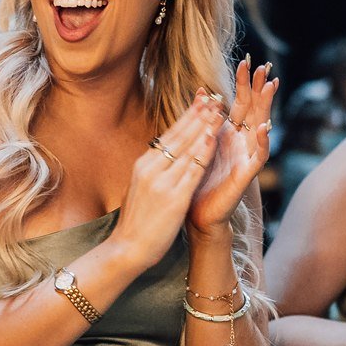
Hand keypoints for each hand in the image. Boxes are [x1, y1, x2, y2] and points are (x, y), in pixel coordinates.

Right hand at [106, 93, 224, 271]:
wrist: (126, 249)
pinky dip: (203, 152)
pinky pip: (192, 170)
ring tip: (219, 110)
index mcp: (143, 165)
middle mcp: (151, 168)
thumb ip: (152, 171)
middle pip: (179, 135)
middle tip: (214, 96)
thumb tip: (161, 157)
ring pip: (187, 148)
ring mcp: (162, 182)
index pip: (169, 135)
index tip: (200, 101)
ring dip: (204, 127)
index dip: (186, 117)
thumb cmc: (135, 223)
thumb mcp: (139, 188)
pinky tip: (214, 139)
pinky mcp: (173, 197)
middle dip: (198, 114)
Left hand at [187, 61, 276, 237]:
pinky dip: (263, 142)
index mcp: (229, 133)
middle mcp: (241, 142)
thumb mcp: (198, 142)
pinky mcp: (246, 175)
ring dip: (266, 107)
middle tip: (265, 66)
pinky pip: (259, 156)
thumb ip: (203, 117)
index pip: (240, 102)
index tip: (247, 61)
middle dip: (259, 87)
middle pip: (253, 109)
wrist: (196, 214)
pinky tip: (264, 127)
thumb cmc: (198, 179)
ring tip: (271, 86)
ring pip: (261, 127)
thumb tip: (200, 89)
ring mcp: (246, 157)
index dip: (244, 83)